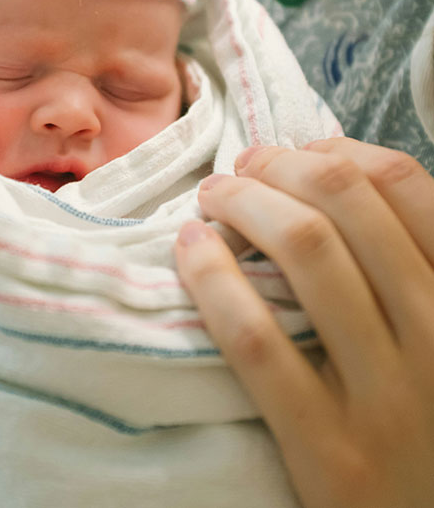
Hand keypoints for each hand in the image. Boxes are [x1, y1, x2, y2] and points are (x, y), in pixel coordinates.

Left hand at [174, 138, 433, 507]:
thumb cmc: (425, 418)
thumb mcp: (433, 330)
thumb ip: (405, 266)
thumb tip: (326, 179)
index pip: (404, 182)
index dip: (335, 151)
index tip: (295, 153)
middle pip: (343, 200)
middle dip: (278, 166)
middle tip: (241, 168)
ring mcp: (388, 394)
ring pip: (304, 250)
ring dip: (243, 203)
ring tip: (212, 198)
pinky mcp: (330, 449)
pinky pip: (255, 340)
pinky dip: (213, 278)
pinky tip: (190, 249)